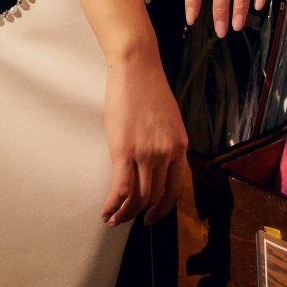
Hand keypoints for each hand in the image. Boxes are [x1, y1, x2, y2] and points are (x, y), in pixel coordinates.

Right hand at [102, 47, 187, 227]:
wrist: (137, 67)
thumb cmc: (149, 88)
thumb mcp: (169, 120)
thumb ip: (166, 143)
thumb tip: (156, 164)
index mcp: (180, 146)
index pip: (175, 189)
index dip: (162, 208)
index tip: (152, 215)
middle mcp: (166, 153)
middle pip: (155, 197)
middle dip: (142, 214)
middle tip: (129, 219)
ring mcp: (146, 153)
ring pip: (137, 198)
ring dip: (124, 214)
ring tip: (113, 219)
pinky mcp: (124, 151)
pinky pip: (121, 189)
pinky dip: (113, 206)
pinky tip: (106, 212)